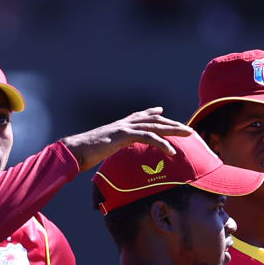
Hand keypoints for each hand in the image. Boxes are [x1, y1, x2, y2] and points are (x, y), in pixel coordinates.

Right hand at [60, 108, 194, 170]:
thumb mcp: (103, 149)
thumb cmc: (85, 153)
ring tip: (188, 135)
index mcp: (119, 126)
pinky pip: (147, 137)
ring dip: (173, 130)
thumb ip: (111, 147)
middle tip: (188, 129)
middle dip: (172, 123)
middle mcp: (124, 124)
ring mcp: (124, 128)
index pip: (139, 116)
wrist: (74, 150)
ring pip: (154, 126)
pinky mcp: (123, 135)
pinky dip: (161, 143)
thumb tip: (110, 151)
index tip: (162, 111)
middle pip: (153, 120)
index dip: (152, 113)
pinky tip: (171, 150)